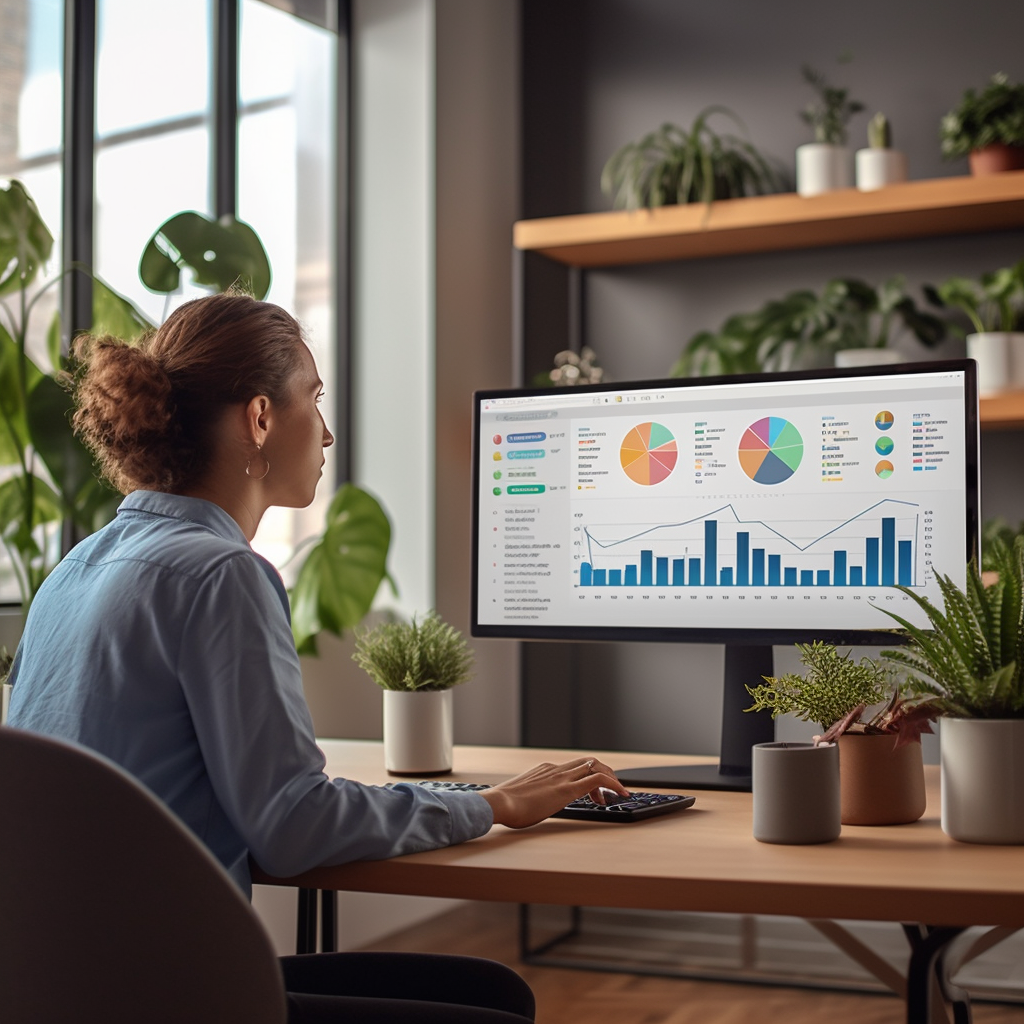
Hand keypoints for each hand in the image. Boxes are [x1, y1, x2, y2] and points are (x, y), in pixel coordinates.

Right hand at [480, 756, 629, 828]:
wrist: (499, 803)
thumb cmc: (505, 806)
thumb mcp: (521, 799)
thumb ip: (530, 798)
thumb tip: (529, 808)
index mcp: (545, 770)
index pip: (573, 767)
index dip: (588, 777)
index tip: (594, 793)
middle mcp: (555, 769)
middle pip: (588, 762)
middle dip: (605, 773)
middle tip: (611, 791)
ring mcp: (562, 777)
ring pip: (595, 766)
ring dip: (611, 778)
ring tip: (619, 794)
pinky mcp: (567, 788)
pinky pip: (597, 780)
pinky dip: (613, 784)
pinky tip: (621, 794)